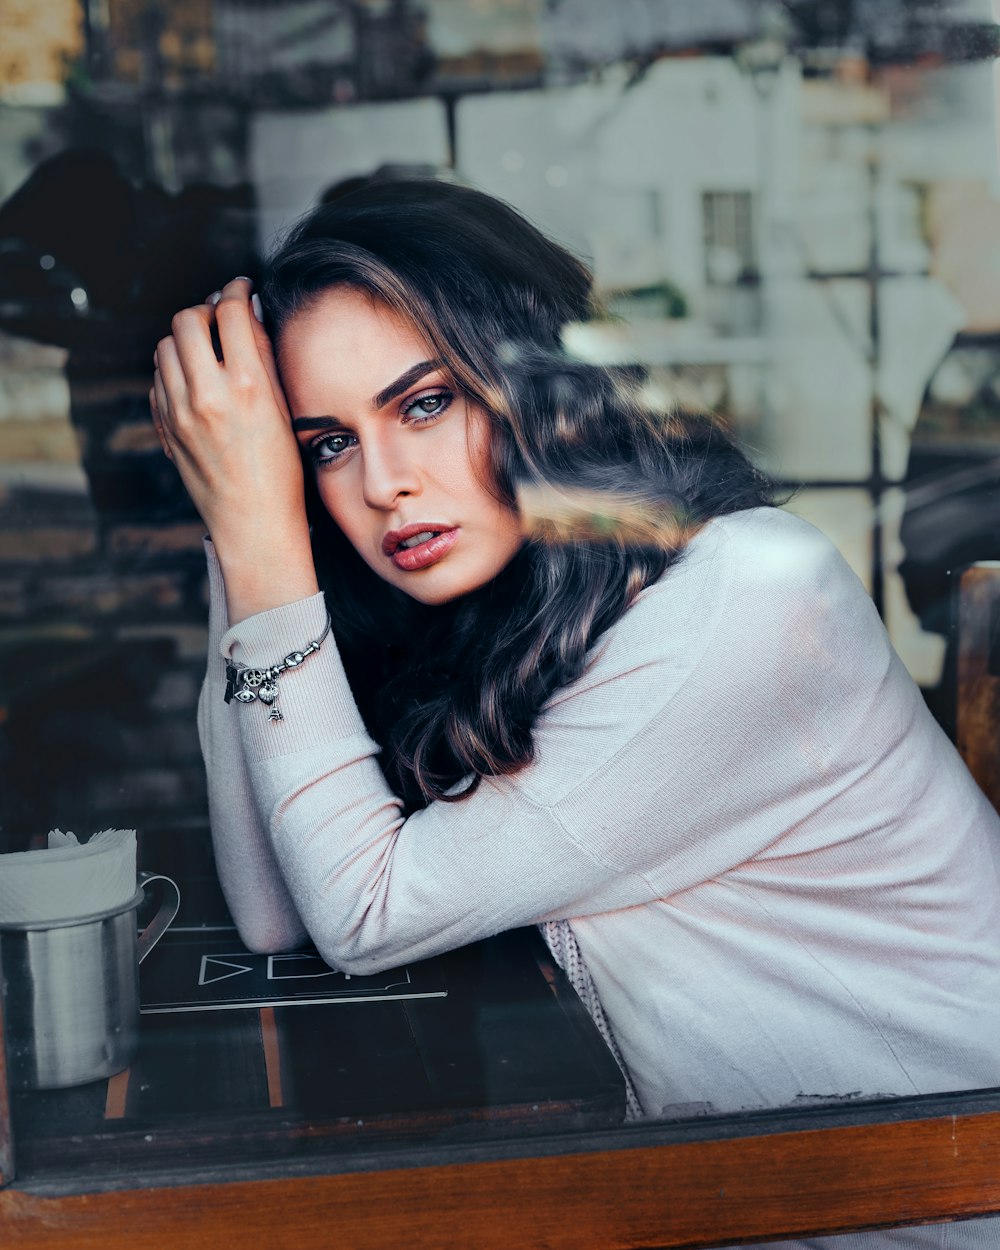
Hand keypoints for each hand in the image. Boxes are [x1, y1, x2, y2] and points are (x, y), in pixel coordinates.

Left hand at [151, 277, 318, 619]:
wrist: (255, 526)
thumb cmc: (282, 475)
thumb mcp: (285, 411)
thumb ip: (263, 359)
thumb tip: (250, 312)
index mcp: (247, 387)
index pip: (230, 311)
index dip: (236, 290)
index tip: (241, 288)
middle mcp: (207, 395)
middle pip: (187, 319)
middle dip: (204, 309)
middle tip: (219, 317)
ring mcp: (180, 413)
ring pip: (165, 347)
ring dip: (184, 339)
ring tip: (205, 349)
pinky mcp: (166, 429)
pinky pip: (157, 380)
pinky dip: (173, 370)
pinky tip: (194, 381)